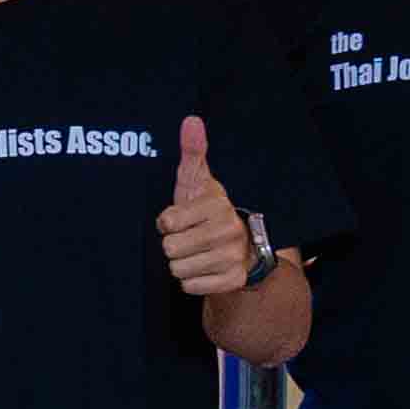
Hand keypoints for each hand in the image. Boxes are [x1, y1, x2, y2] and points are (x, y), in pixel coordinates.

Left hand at [155, 114, 257, 298]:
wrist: (244, 245)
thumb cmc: (208, 212)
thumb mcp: (197, 182)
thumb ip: (192, 152)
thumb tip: (191, 121)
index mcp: (217, 206)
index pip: (166, 222)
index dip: (167, 223)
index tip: (181, 219)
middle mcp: (229, 230)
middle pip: (170, 248)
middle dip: (174, 244)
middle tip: (190, 237)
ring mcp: (233, 257)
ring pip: (177, 269)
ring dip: (182, 263)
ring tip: (198, 252)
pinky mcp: (233, 280)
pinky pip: (190, 287)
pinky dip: (192, 281)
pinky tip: (206, 268)